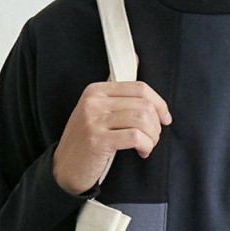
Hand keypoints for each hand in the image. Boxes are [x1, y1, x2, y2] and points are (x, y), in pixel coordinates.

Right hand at [53, 80, 172, 194]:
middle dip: (156, 124)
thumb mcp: (97, 112)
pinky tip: (142, 152)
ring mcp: (94, 120)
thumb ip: (117, 94)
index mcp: (96, 90)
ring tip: (148, 146)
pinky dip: (146, 145)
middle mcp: (94, 102)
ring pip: (142, 119)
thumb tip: (137, 61)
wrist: (64, 169)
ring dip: (152, 136)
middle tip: (153, 137)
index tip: (165, 118)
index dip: (159, 103)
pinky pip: (135, 136)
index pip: (139, 87)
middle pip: (143, 104)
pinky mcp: (98, 140)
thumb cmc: (86, 142)